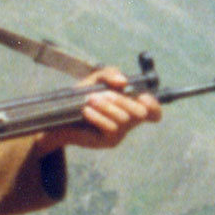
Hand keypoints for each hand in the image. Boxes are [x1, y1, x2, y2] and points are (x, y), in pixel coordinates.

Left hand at [38, 66, 161, 151]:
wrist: (60, 117)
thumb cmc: (82, 97)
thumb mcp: (95, 79)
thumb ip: (110, 74)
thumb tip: (123, 82)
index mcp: (131, 105)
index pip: (153, 111)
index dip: (154, 106)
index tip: (143, 97)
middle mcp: (130, 121)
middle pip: (140, 112)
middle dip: (122, 100)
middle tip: (103, 94)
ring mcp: (121, 133)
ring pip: (124, 119)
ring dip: (107, 107)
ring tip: (90, 100)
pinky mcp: (109, 141)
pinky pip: (111, 128)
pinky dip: (99, 117)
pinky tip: (87, 111)